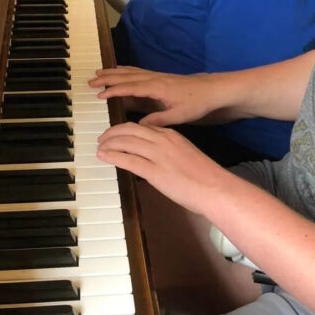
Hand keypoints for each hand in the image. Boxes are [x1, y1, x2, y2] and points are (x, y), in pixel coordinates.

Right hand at [89, 66, 215, 125]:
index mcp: (156, 87)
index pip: (130, 88)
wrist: (212, 90)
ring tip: (98, 73)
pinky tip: (119, 72)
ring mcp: (156, 77)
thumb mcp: (179, 115)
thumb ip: (158, 120)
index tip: (99, 95)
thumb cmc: (197, 102)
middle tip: (90, 81)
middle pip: (126, 76)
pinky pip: (137, 72)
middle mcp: (153, 79)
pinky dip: (124, 71)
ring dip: (113, 72)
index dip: (114, 91)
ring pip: (130, 72)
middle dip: (107, 78)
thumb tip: (138, 126)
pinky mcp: (158, 78)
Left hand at [97, 122, 231, 214]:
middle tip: (102, 138)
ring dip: (109, 143)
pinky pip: (128, 159)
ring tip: (99, 147)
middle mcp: (162, 140)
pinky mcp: (154, 171)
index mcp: (170, 134)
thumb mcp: (184, 153)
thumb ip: (168, 150)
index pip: (141, 126)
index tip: (115, 133)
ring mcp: (158, 155)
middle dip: (112, 132)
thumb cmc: (204, 176)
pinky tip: (104, 156)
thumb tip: (153, 156)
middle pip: (129, 130)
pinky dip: (112, 156)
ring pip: (126, 142)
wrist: (215, 187)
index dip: (124, 129)